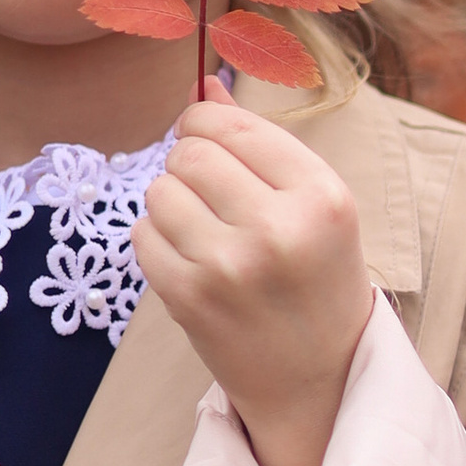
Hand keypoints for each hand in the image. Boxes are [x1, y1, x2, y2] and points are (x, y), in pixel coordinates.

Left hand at [136, 98, 374, 465]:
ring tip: (204, 231)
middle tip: (210, 194)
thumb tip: (205, 84)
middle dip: (189, 164)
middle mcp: (278, 229)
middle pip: (189, 154)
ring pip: (159, 191)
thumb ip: (260, 144)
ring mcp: (229, 267)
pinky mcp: (189, 299)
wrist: (317, 381)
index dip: (206, 123)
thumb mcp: (315, 207)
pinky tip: (191, 260)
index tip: (206, 138)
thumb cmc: (318, 280)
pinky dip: (157, 240)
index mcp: (323, 197)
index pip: (234, 127)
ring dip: (171, 203)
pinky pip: (142, 234)